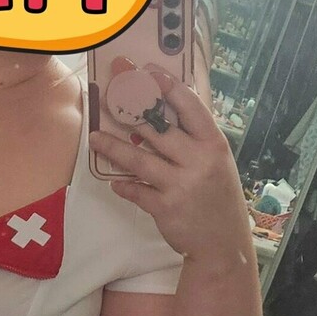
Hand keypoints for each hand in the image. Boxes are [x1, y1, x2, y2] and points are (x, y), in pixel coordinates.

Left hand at [88, 69, 255, 269]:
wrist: (222, 243)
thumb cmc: (217, 197)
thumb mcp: (217, 162)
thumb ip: (196, 139)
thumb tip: (167, 109)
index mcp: (213, 144)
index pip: (190, 107)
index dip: (168, 86)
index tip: (148, 72)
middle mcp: (198, 161)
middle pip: (158, 129)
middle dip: (130, 112)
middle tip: (108, 99)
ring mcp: (180, 184)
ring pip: (139, 159)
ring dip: (113, 147)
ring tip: (94, 138)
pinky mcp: (165, 207)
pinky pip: (136, 190)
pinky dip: (123, 185)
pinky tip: (114, 180)